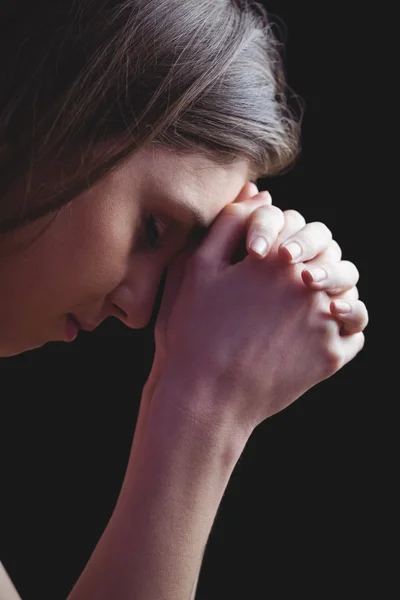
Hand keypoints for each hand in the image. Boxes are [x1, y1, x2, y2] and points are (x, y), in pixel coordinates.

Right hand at [150, 199, 365, 437]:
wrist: (206, 395)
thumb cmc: (195, 330)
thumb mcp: (198, 268)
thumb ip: (230, 224)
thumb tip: (260, 194)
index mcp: (277, 259)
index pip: (301, 227)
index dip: (286, 236)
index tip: (268, 255)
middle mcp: (309, 286)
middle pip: (331, 254)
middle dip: (314, 259)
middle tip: (292, 276)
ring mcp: (325, 322)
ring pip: (349, 289)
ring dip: (335, 288)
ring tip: (310, 299)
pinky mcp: (332, 356)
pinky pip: (355, 330)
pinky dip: (345, 323)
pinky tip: (322, 326)